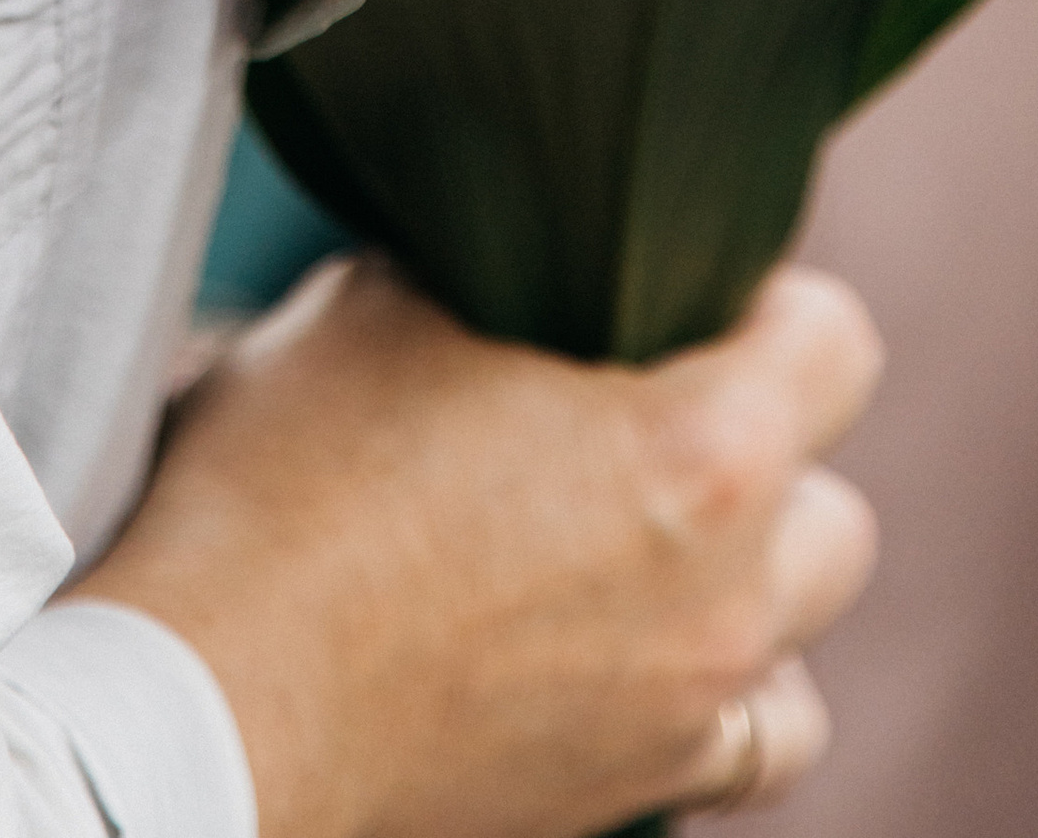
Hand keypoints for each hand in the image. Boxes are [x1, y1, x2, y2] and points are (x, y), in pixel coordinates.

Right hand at [74, 258, 880, 837]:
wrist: (199, 715)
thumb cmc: (278, 500)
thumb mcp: (369, 308)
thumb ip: (481, 272)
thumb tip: (496, 253)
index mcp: (700, 449)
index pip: (838, 341)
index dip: (768, 300)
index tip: (682, 295)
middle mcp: (729, 593)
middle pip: (835, 507)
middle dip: (768, 455)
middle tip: (654, 420)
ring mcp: (688, 710)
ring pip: (800, 635)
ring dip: (751, 585)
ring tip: (649, 544)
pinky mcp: (631, 798)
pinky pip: (745, 745)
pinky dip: (716, 696)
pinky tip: (632, 648)